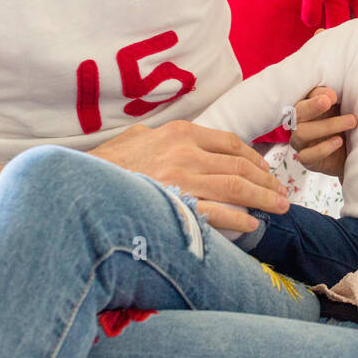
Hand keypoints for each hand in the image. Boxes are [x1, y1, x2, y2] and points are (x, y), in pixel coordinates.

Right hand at [90, 120, 288, 234]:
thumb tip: (175, 139)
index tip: (267, 171)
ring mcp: (180, 180)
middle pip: (240, 167)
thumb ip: (161, 137)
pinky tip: (252, 224)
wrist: (75, 185)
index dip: (255, 159)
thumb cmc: (104, 164)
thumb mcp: (135, 138)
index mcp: (180, 133)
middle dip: (267, 182)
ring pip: (236, 188)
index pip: (231, 144)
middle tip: (282, 194)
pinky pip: (216, 214)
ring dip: (263, 199)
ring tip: (279, 208)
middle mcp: (185, 153)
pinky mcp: (173, 206)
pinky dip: (239, 219)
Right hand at [289, 86, 356, 179]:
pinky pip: (307, 156)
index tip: (333, 96)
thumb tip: (330, 96)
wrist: (350, 152)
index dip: (315, 95)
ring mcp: (300, 143)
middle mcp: (299, 123)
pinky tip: (339, 141)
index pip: (304, 97)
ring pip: (302, 133)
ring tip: (351, 122)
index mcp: (306, 107)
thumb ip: (334, 99)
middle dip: (313, 106)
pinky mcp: (307, 160)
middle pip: (297, 112)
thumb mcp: (342, 108)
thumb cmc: (343, 123)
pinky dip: (323, 148)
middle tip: (331, 101)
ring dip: (327, 126)